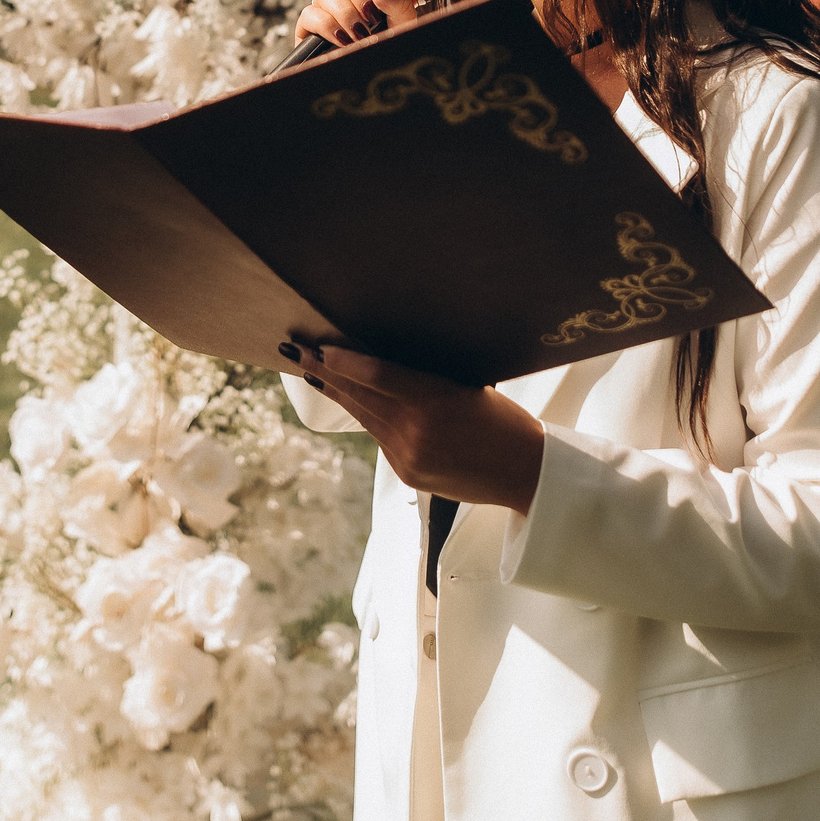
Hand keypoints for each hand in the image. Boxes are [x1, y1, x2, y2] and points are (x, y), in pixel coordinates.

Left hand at [290, 343, 545, 512]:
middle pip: (360, 396)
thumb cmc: (503, 420)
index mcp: (437, 401)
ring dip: (336, 393)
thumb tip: (379, 362)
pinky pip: (380, 438)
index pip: (378, 376)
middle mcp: (417, 432)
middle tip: (294, 351)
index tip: (319, 346)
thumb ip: (424, 380)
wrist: (525, 473)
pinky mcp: (407, 474)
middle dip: (325, 372)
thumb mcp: (469, 388)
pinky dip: (365, 417)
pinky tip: (349, 401)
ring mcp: (409, 457)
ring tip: (310, 372)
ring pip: (364, 417)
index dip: (344, 360)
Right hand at [293, 0, 422, 51]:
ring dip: (345, 13)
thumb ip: (397, 0)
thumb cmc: (393, 45)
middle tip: (372, 16)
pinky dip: (328, 26)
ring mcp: (327, 6)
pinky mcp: (310, 26)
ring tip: (360, 34)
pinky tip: (342, 40)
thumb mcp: (404, 23)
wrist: (377, 75)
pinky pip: (309, 14)